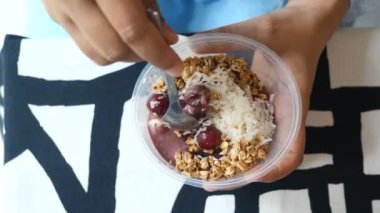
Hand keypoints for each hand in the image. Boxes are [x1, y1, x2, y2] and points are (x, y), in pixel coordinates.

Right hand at [42, 0, 182, 75]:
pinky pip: (85, 45)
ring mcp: (59, 9)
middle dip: (141, 56)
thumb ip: (152, 8)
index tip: (176, 68)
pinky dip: (107, 47)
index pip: (131, 30)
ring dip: (125, 55)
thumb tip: (168, 41)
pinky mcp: (54, 14)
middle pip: (113, 49)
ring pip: (97, 54)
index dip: (157, 53)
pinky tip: (117, 32)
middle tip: (158, 49)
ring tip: (139, 42)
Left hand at [204, 0, 348, 182]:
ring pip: (260, 147)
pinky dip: (235, 139)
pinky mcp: (265, 106)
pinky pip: (251, 129)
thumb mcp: (263, 30)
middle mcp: (285, 116)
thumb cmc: (292, 30)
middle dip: (244, 173)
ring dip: (238, 161)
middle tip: (210, 180)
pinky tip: (212, 137)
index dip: (274, 169)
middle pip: (271, 158)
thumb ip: (231, 36)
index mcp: (293, 104)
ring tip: (206, 166)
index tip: (249, 177)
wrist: (305, 26)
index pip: (292, 150)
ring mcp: (274, 113)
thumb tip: (193, 44)